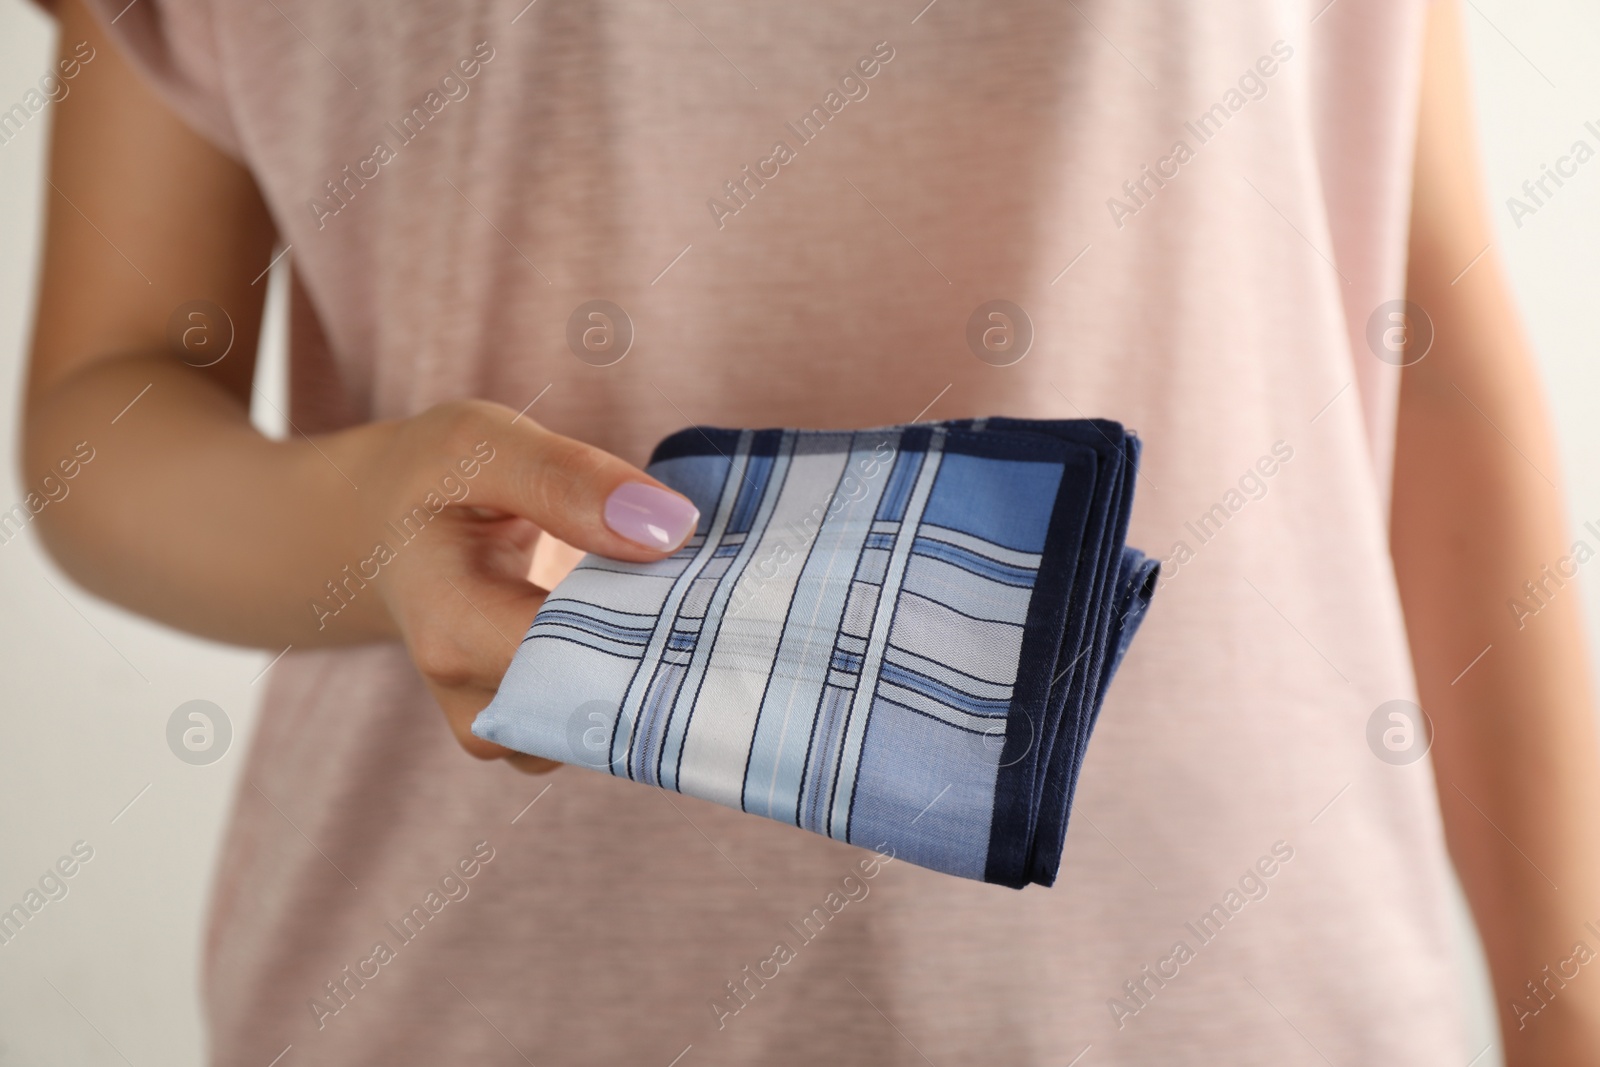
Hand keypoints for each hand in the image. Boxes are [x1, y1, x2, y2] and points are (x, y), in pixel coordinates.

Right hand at [349, 400, 698, 773]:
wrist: (388, 532)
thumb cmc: (435, 480)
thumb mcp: (482, 445)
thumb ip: (568, 480)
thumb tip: (670, 526)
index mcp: (452, 629)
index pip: (578, 657)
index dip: (652, 617)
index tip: (697, 566)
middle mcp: (476, 700)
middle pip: (607, 703)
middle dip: (667, 645)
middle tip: (703, 582)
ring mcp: (508, 729)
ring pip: (616, 726)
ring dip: (658, 664)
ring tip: (663, 592)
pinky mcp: (537, 732)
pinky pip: (608, 726)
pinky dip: (641, 678)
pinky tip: (645, 621)